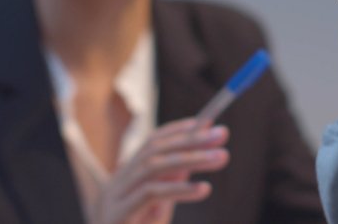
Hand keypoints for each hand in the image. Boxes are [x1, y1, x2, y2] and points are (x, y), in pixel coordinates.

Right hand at [90, 118, 228, 223]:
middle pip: (154, 150)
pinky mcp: (118, 215)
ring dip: (191, 158)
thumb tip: (188, 163)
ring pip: (154, 166)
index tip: (207, 122)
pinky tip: (204, 189)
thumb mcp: (157, 213)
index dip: (178, 130)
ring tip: (221, 157)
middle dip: (191, 139)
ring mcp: (115, 199)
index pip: (151, 143)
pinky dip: (180, 188)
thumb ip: (168, 188)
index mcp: (125, 179)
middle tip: (222, 134)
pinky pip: (152, 193)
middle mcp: (117, 184)